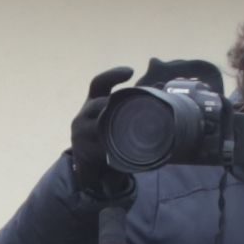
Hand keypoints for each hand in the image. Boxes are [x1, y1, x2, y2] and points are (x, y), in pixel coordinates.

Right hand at [69, 67, 138, 204]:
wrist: (92, 172)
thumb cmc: (108, 140)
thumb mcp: (116, 120)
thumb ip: (133, 106)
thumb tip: (163, 88)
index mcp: (93, 103)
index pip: (99, 83)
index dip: (113, 75)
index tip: (131, 71)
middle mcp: (83, 115)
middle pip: (99, 104)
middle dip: (117, 105)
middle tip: (139, 108)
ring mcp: (80, 134)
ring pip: (99, 125)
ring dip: (115, 127)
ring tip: (131, 129)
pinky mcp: (83, 152)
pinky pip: (98, 147)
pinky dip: (111, 148)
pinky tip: (122, 149)